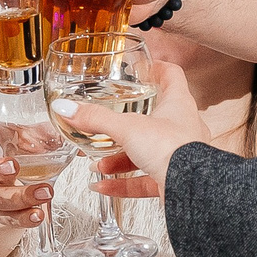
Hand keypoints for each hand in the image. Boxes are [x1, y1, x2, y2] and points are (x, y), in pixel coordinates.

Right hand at [0, 119, 53, 231]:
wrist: (4, 191)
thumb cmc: (8, 156)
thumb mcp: (19, 139)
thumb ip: (36, 133)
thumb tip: (61, 125)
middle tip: (13, 166)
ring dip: (19, 196)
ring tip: (44, 191)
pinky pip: (9, 218)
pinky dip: (24, 217)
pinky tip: (38, 214)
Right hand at [58, 59, 207, 196]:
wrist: (189, 188)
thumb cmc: (174, 149)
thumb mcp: (127, 127)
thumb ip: (96, 118)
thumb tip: (68, 108)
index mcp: (179, 104)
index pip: (172, 76)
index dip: (158, 69)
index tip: (144, 68)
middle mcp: (182, 128)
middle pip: (153, 118)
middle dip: (126, 124)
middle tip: (107, 123)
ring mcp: (178, 155)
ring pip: (145, 153)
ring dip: (118, 158)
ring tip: (97, 163)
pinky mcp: (172, 179)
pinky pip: (143, 180)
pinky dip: (122, 183)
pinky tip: (102, 186)